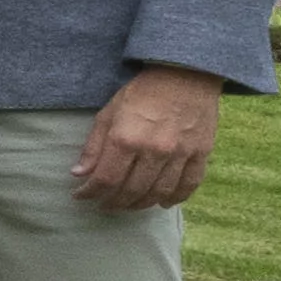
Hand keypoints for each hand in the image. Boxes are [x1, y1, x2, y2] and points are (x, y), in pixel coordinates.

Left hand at [76, 65, 223, 212]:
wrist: (185, 74)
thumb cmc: (142, 92)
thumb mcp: (109, 112)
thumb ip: (94, 146)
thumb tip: (78, 174)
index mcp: (126, 138)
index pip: (105, 179)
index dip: (90, 192)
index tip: (80, 196)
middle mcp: (154, 149)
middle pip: (131, 190)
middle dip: (114, 202)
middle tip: (104, 205)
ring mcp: (180, 153)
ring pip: (159, 192)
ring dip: (141, 204)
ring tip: (128, 205)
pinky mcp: (201, 153)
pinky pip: (189, 185)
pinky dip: (175, 198)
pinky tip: (163, 203)